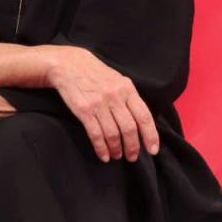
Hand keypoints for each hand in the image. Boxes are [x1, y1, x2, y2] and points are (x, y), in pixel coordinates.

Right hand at [45, 46, 159, 162]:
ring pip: (113, 134)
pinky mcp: (84, 110)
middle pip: (129, 128)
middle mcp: (115, 96)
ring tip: (117, 156)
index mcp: (127, 88)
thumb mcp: (117, 79)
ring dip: (116, 149)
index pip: (144, 116)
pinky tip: (104, 155)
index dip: (150, 135)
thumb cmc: (95, 73)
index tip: (153, 150)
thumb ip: (128, 97)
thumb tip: (140, 121)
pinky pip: (96, 134)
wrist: (68, 64)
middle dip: (132, 146)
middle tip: (132, 157)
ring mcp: (99, 103)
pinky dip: (101, 148)